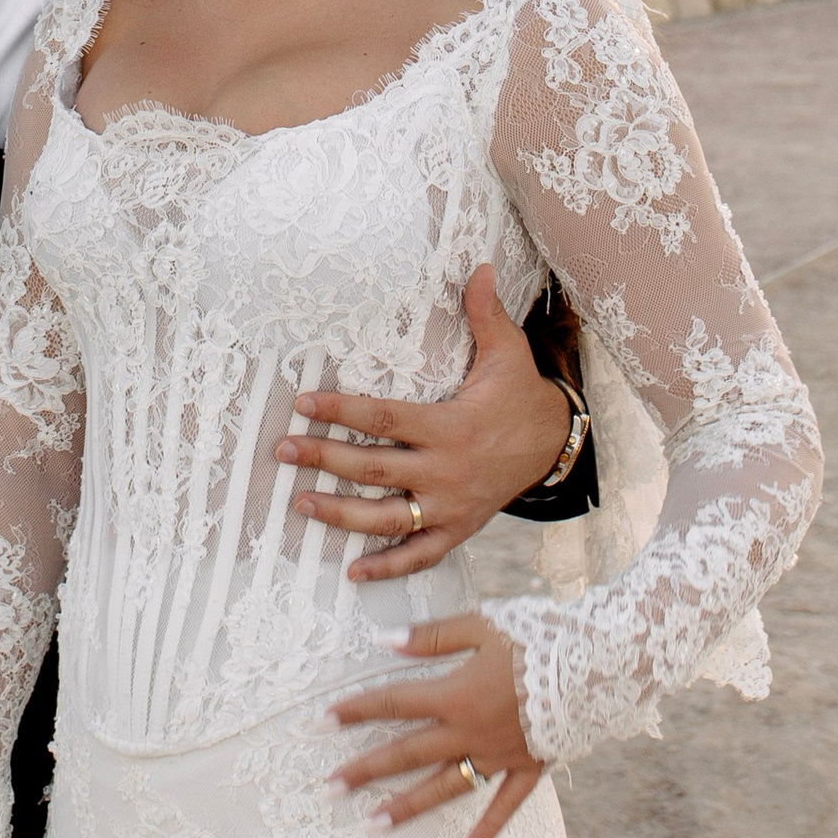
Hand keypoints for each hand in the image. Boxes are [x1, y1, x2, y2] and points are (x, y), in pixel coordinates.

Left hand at [276, 267, 569, 575]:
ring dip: (341, 515)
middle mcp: (447, 471)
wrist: (554, 446)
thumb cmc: (520, 396)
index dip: (341, 411)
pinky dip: (387, 566)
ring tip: (300, 504)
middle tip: (283, 450)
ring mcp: (451, 507)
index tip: (303, 403)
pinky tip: (352, 570)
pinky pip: (420, 555)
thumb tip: (476, 267)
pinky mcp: (459, 530)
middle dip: (324, 460)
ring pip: (387, 518)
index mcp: (451, 427)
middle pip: (374, 469)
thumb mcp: (508, 352)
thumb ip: (485, 313)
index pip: (384, 419)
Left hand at [328, 610, 544, 837]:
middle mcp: (470, 732)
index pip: (392, 703)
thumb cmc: (538, 636)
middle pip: (407, 754)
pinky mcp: (528, 769)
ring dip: (407, 807)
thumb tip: (384, 641)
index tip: (318, 722)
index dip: (354, 710)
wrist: (598, 664)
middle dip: (365, 771)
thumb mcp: (482, 625)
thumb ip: (433, 638)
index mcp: (455, 694)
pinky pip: (505, 806)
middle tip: (329, 790)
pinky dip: (488, 830)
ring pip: (445, 787)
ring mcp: (498, 756)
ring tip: (372, 827)